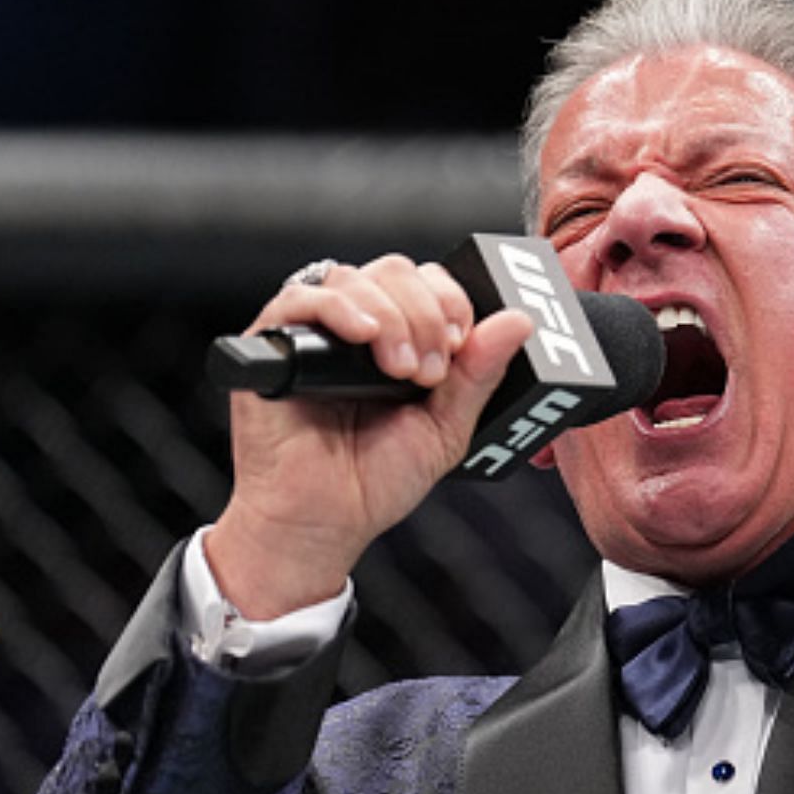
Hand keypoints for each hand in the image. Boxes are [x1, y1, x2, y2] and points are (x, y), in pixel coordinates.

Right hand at [205, 256, 532, 618]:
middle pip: (396, 271)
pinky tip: (362, 338)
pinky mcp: (274, 342)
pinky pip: (300, 296)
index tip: (461, 343)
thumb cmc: (373, 481)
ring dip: (390, 317)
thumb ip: (479, 374)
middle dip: (426, 313)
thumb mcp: (445, 429)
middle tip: (430, 370)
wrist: (320, 522)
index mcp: (401, 340)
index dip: (451, 301)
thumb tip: (519, 322)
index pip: (429, 282)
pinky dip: (338, 308)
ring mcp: (316, 332)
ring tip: (399, 371)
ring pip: (355, 277)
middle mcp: (358, 328)